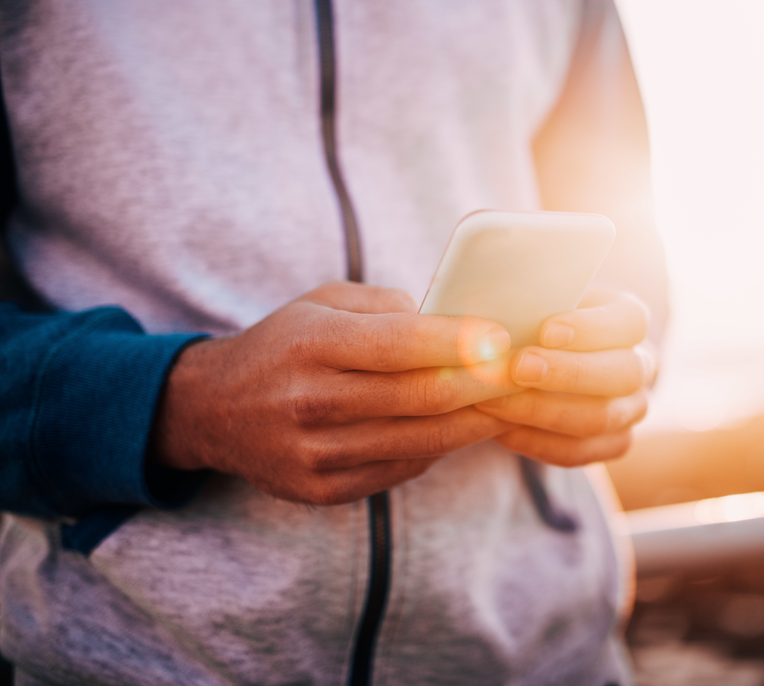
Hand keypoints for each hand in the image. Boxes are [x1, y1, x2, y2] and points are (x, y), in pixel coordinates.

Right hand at [151, 282, 520, 504]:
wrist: (211, 410)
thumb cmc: (285, 344)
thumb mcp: (322, 302)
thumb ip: (387, 306)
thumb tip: (454, 322)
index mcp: (311, 344)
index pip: (399, 345)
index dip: (458, 343)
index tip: (503, 338)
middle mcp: (310, 401)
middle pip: (420, 398)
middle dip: (483, 385)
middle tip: (525, 372)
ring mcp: (315, 453)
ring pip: (421, 440)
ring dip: (475, 422)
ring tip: (510, 401)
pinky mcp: (322, 490)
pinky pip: (403, 467)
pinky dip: (440, 446)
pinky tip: (462, 426)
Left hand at [475, 287, 655, 466]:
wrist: (529, 361)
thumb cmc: (533, 321)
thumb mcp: (533, 305)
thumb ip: (522, 310)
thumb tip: (491, 325)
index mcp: (629, 321)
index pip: (629, 322)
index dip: (592, 328)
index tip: (547, 330)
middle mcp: (640, 366)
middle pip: (624, 374)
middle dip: (568, 373)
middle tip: (518, 367)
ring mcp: (631, 409)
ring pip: (601, 418)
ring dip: (543, 411)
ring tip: (494, 400)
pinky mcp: (612, 443)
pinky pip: (578, 452)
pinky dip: (535, 441)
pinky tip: (500, 428)